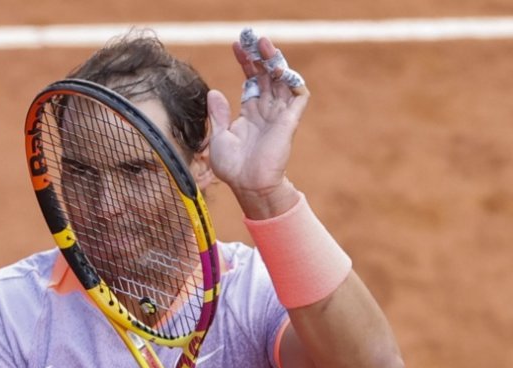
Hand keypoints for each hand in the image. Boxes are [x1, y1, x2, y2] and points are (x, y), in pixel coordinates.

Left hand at [207, 36, 309, 218]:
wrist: (248, 186)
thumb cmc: (233, 168)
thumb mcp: (219, 137)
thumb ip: (218, 114)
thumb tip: (214, 92)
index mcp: (249, 113)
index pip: (251, 79)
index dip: (246, 62)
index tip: (236, 45)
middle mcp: (265, 110)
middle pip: (267, 74)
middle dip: (260, 55)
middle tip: (252, 37)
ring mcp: (278, 114)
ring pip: (282, 79)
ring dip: (275, 60)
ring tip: (264, 45)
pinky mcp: (290, 121)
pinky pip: (298, 95)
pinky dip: (293, 80)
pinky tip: (280, 68)